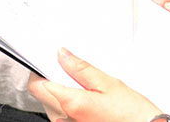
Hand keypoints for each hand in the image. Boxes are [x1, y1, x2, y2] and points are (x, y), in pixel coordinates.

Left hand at [27, 48, 160, 121]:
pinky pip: (63, 114)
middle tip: (70, 67)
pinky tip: (89, 96)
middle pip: (44, 95)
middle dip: (53, 79)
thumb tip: (62, 55)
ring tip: (85, 82)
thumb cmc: (131, 113)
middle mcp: (64, 119)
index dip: (40, 69)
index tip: (49, 59)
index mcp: (70, 103)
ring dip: (62, 90)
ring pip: (53, 104)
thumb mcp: (108, 83)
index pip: (38, 85)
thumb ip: (81, 68)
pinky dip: (70, 102)